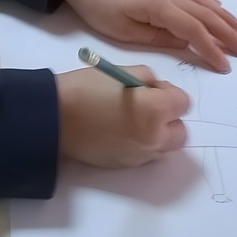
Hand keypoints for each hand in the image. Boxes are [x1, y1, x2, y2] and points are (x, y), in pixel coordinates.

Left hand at [51, 0, 236, 73]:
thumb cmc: (99, 9)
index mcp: (160, 7)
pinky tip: (218, 7)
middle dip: (229, 35)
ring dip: (225, 18)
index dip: (212, 50)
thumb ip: (158, 39)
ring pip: (204, 3)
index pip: (195, 31)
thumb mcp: (124, 32)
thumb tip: (187, 45)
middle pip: (207, 16)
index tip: (226, 67)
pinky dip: (210, 1)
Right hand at [58, 64, 189, 167]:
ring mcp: (139, 156)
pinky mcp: (125, 166)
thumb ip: (150, 81)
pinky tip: (118, 132)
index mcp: (155, 111)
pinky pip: (144, 155)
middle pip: (180, 132)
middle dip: (168, 118)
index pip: (183, 103)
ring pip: (164, 146)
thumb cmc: (86, 88)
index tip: (150, 89)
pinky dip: (139, 144)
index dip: (168, 93)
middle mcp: (153, 138)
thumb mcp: (122, 70)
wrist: (53, 117)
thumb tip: (158, 92)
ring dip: (156, 133)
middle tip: (146, 107)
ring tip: (131, 120)